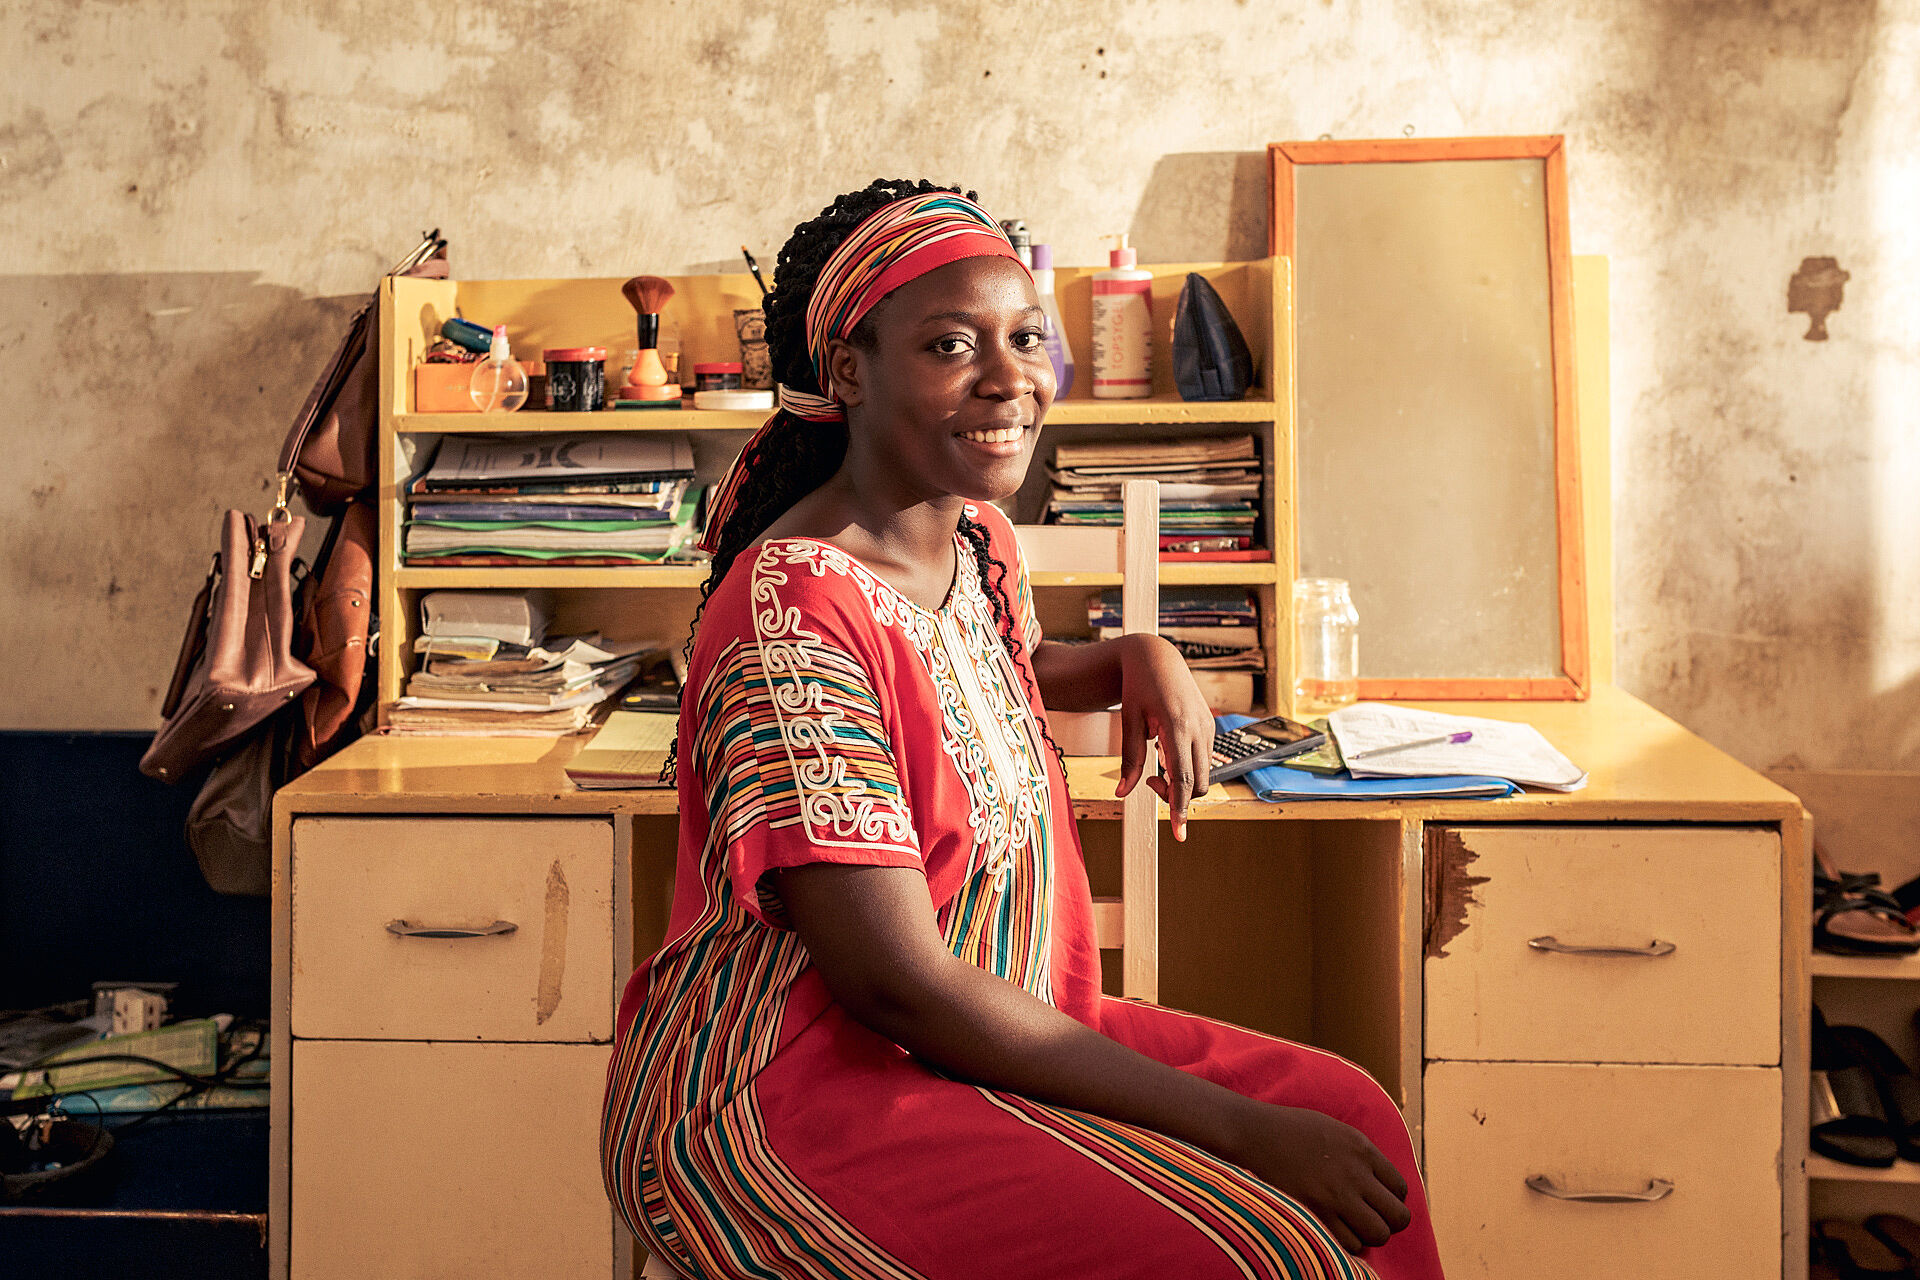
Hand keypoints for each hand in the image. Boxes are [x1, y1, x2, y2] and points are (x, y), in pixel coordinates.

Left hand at [1114, 634, 1212, 840]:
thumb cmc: (1138, 686)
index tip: (1178, 832)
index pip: (1183, 778)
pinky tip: (1167, 749)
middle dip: (1176, 795)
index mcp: (1176, 726)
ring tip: (1156, 761)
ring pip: (1203, 774)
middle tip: (1149, 782)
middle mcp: (1198, 728)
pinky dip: (1187, 766)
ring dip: (1182, 781)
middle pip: (1198, 783)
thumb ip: (1129, 760)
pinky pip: (1203, 759)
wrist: (1157, 656)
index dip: (1179, 807)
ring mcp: (1208, 727)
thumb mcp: (1128, 722)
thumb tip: (1121, 793)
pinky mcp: (1210, 726)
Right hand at [1227, 1103, 1412, 1255]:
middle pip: (1398, 1217)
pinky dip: (1346, 1242)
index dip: (1391, 1199)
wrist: (1254, 1133)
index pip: (1400, 1189)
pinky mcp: (1316, 1212)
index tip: (1375, 1200)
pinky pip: (1350, 1243)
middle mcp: (1356, 1174)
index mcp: (1362, 1149)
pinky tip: (1333, 1229)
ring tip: (1352, 1225)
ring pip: (1378, 1234)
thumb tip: (1380, 1182)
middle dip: (1388, 1222)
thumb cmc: (1292, 1130)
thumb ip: (1362, 1155)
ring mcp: (1336, 1195)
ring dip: (1368, 1234)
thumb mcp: (1336, 1130)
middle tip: (1370, 1218)